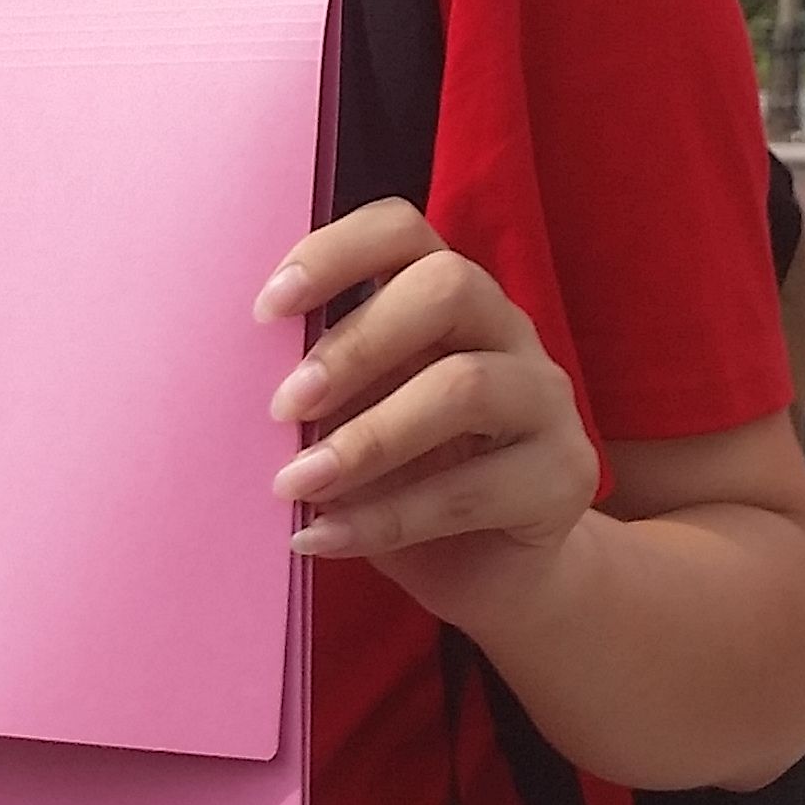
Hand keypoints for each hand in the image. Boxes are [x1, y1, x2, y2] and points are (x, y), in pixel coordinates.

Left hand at [256, 202, 600, 626]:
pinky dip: (386, 518)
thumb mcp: (354, 421)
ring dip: (368, 437)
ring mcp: (546, 399)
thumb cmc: (404, 480)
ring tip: (295, 484)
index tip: (266, 309)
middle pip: (448, 287)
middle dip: (356, 344)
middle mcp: (506, 330)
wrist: (493, 574)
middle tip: (284, 406)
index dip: (335, 252)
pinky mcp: (564, 476)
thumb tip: (239, 384)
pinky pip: (474, 488)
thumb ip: (320, 388)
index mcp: (448, 297)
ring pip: (467, 385)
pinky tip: (323, 537)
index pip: (403, 230)